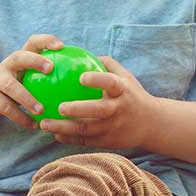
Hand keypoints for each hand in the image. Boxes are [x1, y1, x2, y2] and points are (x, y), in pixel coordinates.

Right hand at [0, 32, 63, 129]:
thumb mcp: (30, 76)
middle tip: (51, 68)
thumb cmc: (19, 85)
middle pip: (19, 57)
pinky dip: (20, 117)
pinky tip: (34, 125)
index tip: (62, 46)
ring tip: (41, 110)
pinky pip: (6, 108)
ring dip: (26, 98)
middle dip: (34, 60)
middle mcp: (8, 65)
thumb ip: (51, 75)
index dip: (46, 41)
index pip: (33, 42)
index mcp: (21, 56)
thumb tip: (85, 78)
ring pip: (10, 86)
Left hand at [39, 57, 157, 149]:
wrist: (152, 123)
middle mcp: (119, 109)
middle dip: (78, 109)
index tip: (81, 77)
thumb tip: (82, 53)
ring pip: (86, 129)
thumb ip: (107, 64)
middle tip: (59, 107)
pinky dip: (69, 138)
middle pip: (98, 110)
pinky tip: (55, 134)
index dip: (97, 80)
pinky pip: (85, 140)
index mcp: (123, 90)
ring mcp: (114, 127)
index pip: (111, 83)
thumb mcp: (126, 77)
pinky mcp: (108, 142)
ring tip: (44, 124)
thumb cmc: (132, 95)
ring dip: (64, 127)